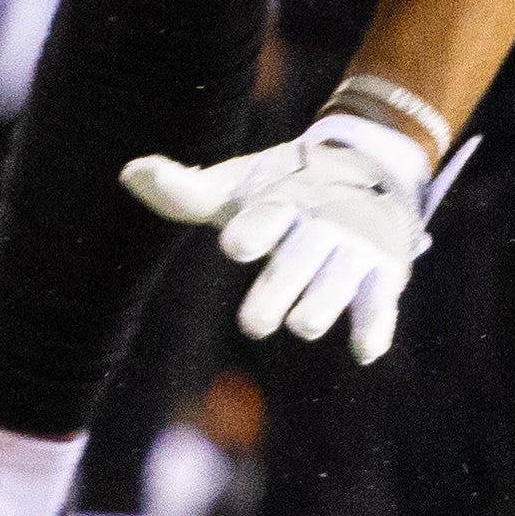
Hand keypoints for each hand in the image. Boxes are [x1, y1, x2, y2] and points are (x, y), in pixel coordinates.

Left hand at [122, 113, 436, 363]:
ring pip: (337, 284)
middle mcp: (322, 222)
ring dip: (319, 307)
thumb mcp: (238, 186)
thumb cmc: (284, 187)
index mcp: (283, 200)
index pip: (268, 216)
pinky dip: (375, 327)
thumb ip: (186, 192)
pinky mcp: (384, 273)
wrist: (370, 165)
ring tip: (301, 322)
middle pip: (297, 260)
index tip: (234, 245)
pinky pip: (381, 303)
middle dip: (276, 290)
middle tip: (253, 324)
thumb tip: (130, 173)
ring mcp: (355, 248)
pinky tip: (363, 351)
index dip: (253, 231)